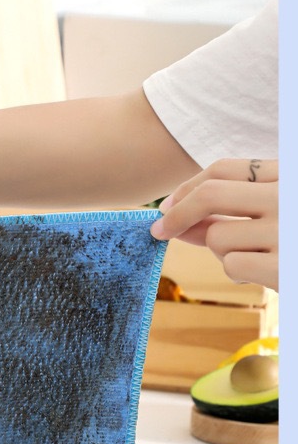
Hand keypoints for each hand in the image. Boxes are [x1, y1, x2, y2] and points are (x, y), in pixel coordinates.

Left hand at [151, 159, 277, 290]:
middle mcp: (286, 197)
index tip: (166, 207)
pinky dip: (239, 274)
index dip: (187, 188)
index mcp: (286, 174)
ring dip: (222, 253)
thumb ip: (231, 209)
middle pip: (210, 195)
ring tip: (254, 257)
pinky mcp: (283, 268)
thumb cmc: (292, 240)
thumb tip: (174, 218)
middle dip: (177, 215)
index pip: (224, 169)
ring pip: (216, 237)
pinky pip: (232, 265)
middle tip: (159, 231)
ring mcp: (285, 231)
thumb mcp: (273, 211)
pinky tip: (264, 274)